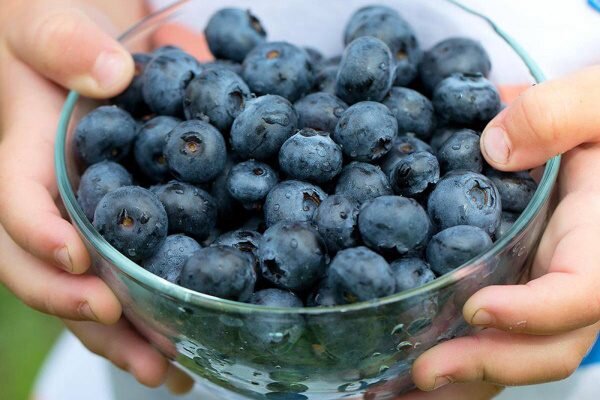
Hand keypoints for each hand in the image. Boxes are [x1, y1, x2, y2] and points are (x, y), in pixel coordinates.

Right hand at [0, 0, 191, 392]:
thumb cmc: (56, 25)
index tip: (81, 262)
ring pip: (95, 287)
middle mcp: (57, 199)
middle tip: (145, 356)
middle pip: (55, 274)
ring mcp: (91, 217)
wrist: (90, 40)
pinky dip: (157, 308)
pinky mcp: (131, 220)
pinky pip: (136, 269)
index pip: (16, 207)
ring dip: (130, 336)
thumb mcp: (47, 19)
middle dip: (92, 317)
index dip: (41, 239)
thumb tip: (110, 77)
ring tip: (172, 373)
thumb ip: (65, 41)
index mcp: (26, 156)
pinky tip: (190, 340)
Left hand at [398, 66, 599, 398]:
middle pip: (545, 345)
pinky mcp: (509, 284)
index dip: (535, 312)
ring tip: (392, 397)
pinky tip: (394, 374)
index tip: (479, 309)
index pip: (581, 292)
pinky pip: (483, 334)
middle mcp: (571, 275)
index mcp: (597, 239)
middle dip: (486, 365)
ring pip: (511, 354)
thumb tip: (494, 146)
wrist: (589, 135)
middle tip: (421, 373)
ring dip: (456, 383)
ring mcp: (538, 287)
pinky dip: (446, 359)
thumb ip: (559, 114)